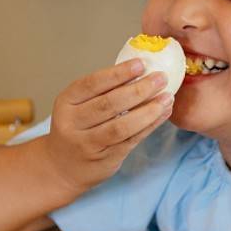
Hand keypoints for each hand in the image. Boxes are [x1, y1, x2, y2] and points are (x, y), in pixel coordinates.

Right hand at [45, 59, 173, 192]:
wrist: (63, 167)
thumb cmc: (77, 128)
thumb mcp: (78, 106)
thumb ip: (103, 90)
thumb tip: (141, 69)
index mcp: (66, 102)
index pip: (93, 83)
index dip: (118, 73)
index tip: (141, 64)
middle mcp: (73, 124)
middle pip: (109, 104)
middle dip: (139, 90)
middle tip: (161, 78)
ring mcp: (88, 144)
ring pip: (122, 126)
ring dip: (148, 111)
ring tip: (167, 98)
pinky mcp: (105, 160)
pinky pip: (131, 140)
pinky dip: (150, 126)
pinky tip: (162, 114)